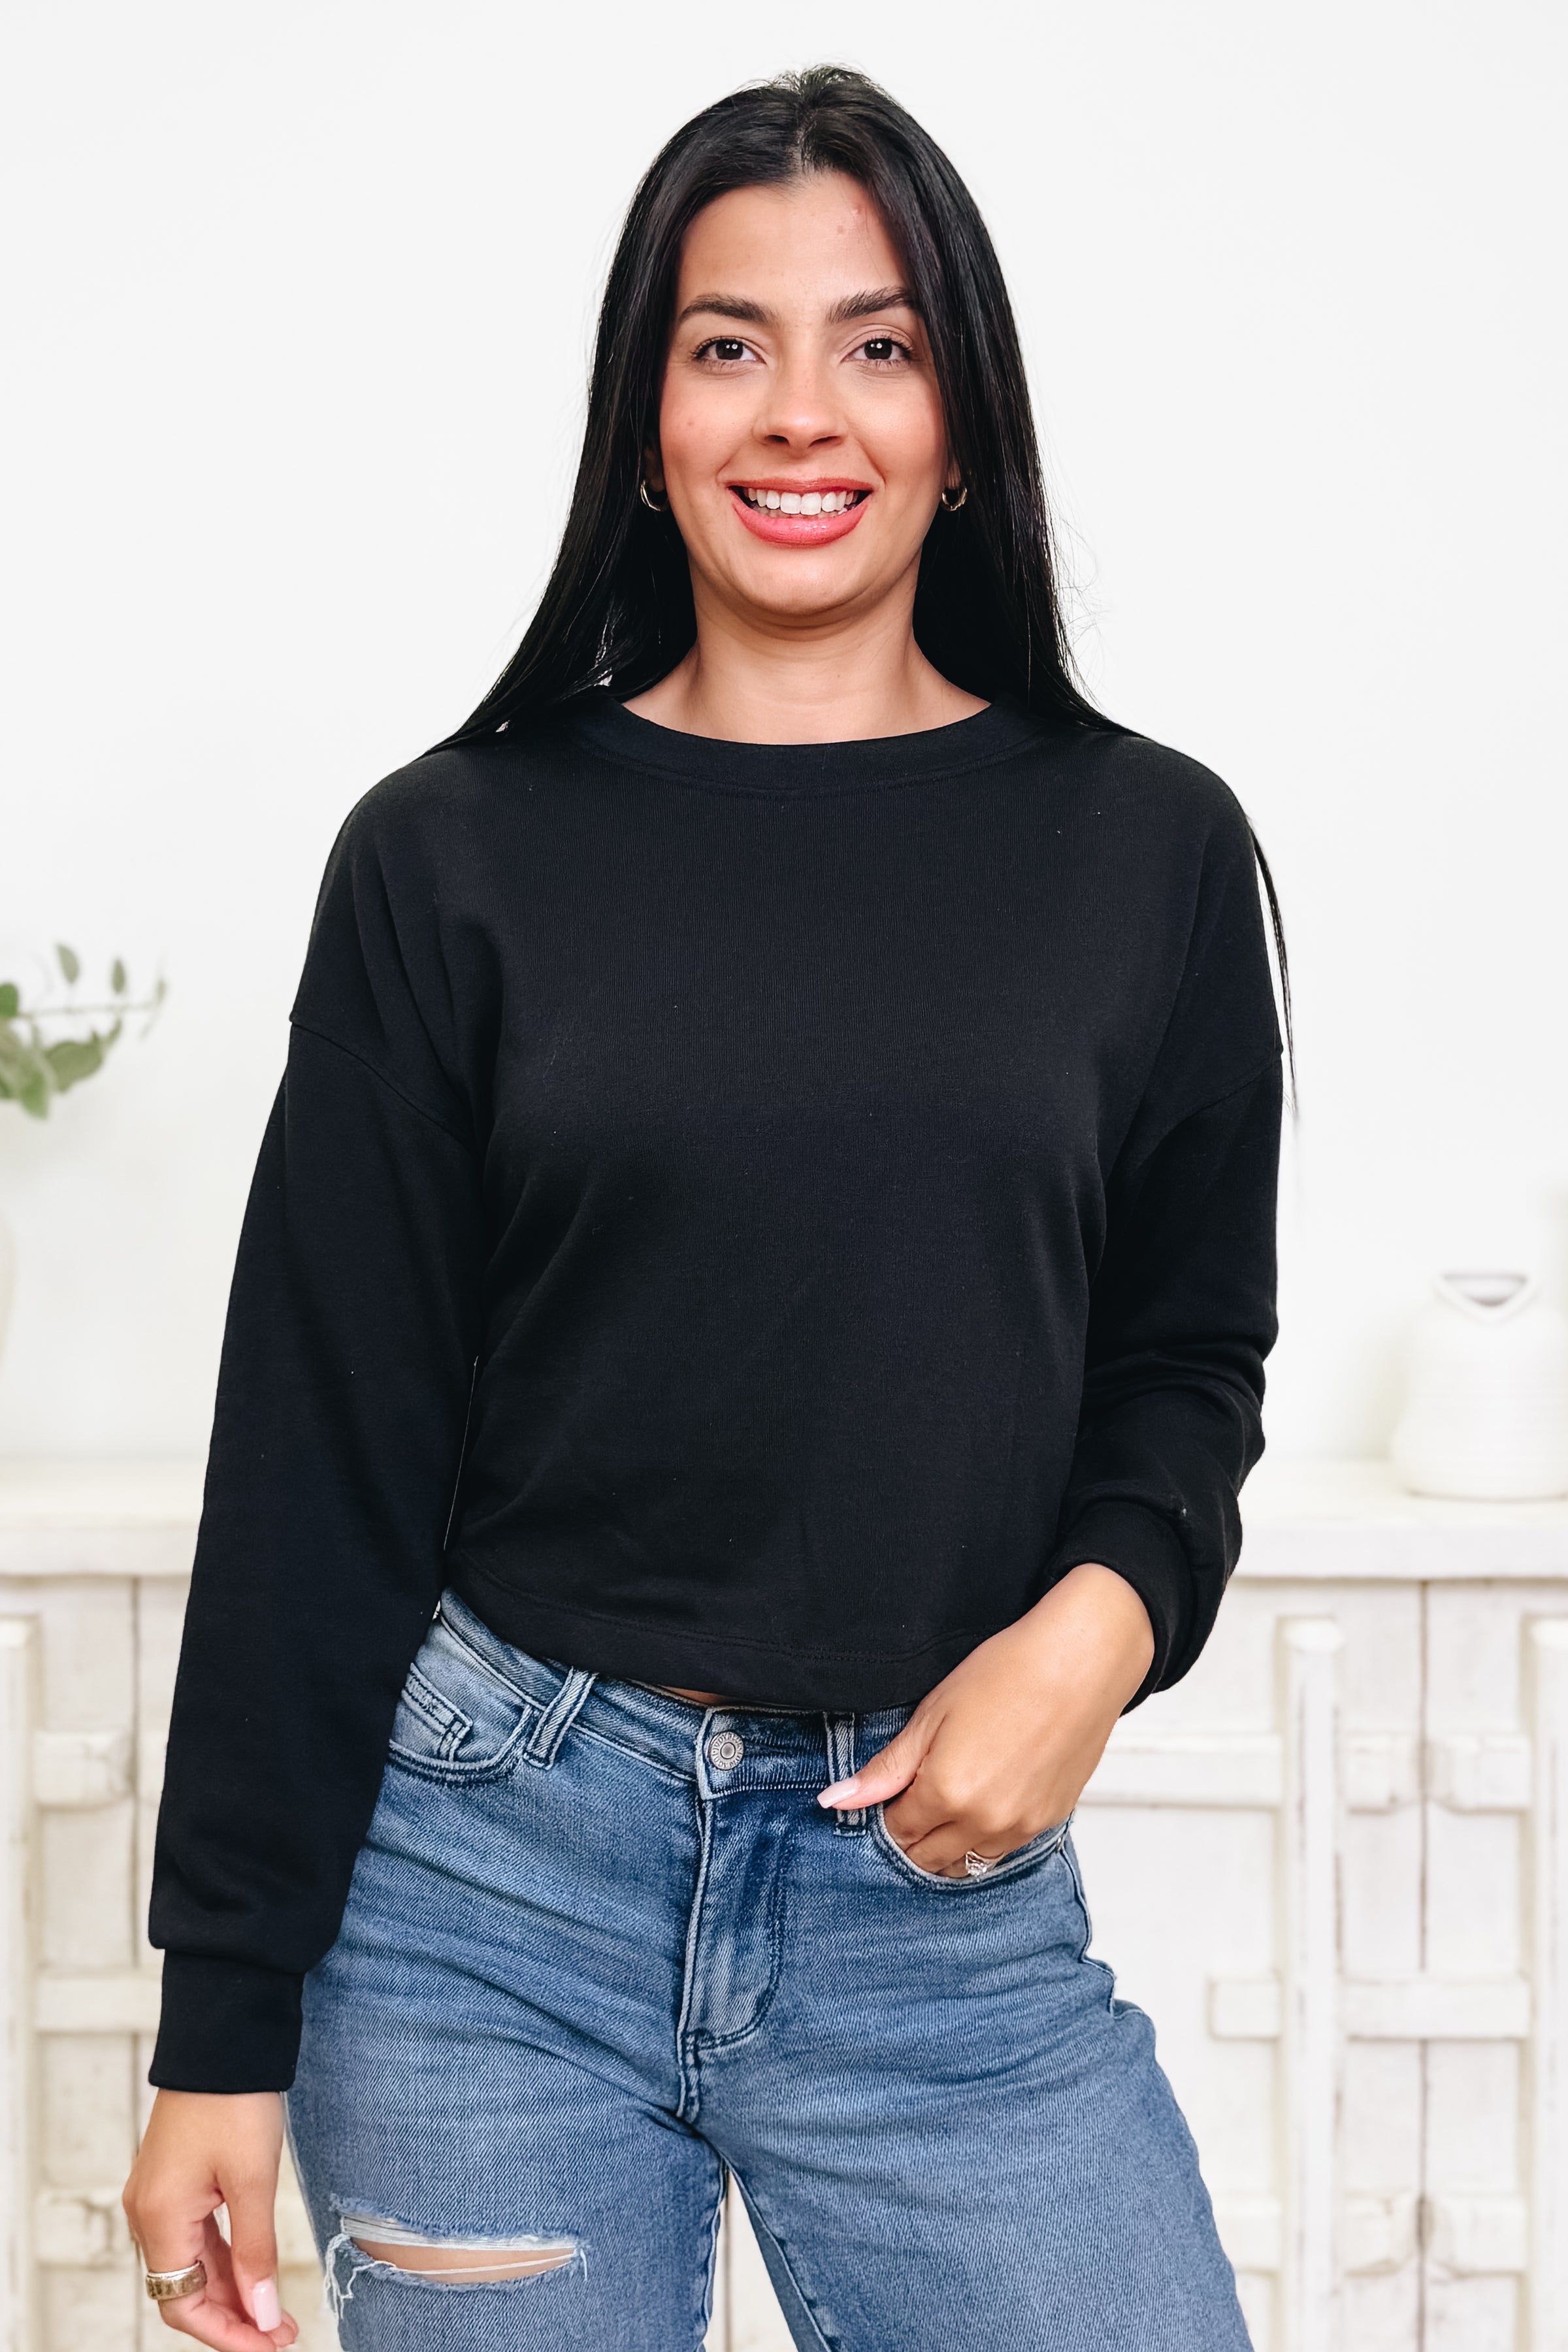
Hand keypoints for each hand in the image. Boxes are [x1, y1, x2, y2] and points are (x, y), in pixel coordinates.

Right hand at [123, 2090, 297, 2348]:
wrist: (222, 2039)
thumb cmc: (234, 2103)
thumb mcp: (253, 2181)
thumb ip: (255, 2253)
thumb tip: (261, 2314)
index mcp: (159, 2218)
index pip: (183, 2305)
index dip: (226, 2334)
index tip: (268, 2345)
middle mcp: (149, 2212)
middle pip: (186, 2289)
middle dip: (233, 2317)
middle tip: (281, 2333)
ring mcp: (159, 2195)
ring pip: (193, 2264)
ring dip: (232, 2290)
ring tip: (275, 2310)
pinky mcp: (175, 2179)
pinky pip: (196, 2235)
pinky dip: (226, 2257)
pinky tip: (255, 2270)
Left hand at [818, 1563, 1154, 1877]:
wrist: (1080, 1662)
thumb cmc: (1007, 1674)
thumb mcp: (933, 1714)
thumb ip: (886, 1769)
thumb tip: (836, 1801)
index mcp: (947, 1793)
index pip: (897, 1831)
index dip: (889, 1809)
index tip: (896, 1785)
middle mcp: (983, 1822)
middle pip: (927, 1857)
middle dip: (912, 1834)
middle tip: (917, 1793)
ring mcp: (1020, 1827)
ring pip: (965, 1864)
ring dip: (946, 1843)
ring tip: (950, 1798)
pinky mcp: (1047, 1822)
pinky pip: (1001, 1853)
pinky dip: (982, 1840)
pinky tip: (984, 1800)